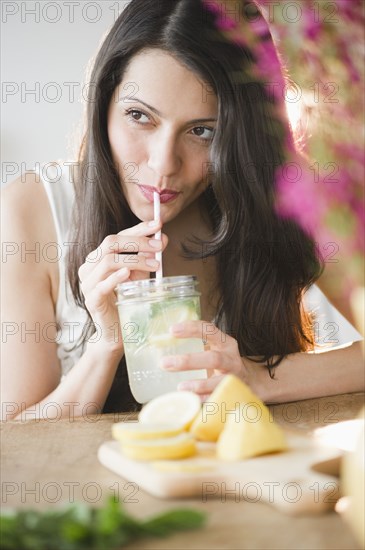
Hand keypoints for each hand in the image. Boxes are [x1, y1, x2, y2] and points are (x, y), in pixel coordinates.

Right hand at [78, 220, 167, 353]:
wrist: (118, 331)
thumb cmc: (127, 300)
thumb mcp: (140, 274)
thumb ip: (148, 256)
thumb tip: (163, 238)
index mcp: (99, 257)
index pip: (117, 236)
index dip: (138, 229)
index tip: (158, 224)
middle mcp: (89, 266)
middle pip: (110, 243)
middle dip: (137, 242)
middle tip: (159, 246)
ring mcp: (87, 283)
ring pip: (107, 261)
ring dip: (134, 259)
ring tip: (155, 264)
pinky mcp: (91, 299)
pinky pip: (101, 285)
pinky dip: (116, 277)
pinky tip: (128, 274)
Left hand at [160, 320, 258, 400]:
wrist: (250, 380)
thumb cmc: (222, 361)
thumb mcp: (214, 348)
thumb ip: (196, 344)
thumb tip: (160, 343)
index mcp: (225, 343)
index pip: (210, 330)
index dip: (192, 329)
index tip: (172, 330)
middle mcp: (231, 359)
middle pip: (213, 359)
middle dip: (188, 361)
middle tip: (164, 363)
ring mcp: (234, 377)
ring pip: (219, 380)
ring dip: (199, 384)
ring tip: (180, 387)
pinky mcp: (234, 393)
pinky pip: (220, 397)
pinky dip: (206, 399)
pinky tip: (192, 400)